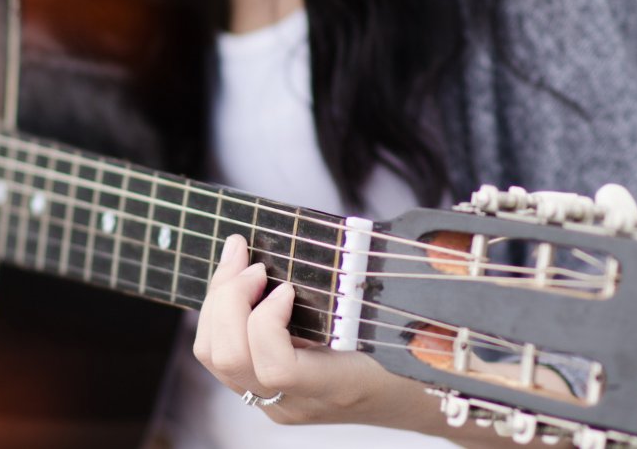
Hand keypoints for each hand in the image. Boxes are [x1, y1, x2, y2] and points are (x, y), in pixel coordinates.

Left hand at [193, 235, 574, 447]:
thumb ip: (373, 284)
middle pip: (229, 359)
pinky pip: (220, 354)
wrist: (421, 402)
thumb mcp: (404, 319)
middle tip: (252, 261)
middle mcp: (297, 401)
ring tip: (241, 262)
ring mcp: (276, 400)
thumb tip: (357, 233)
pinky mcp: (264, 389)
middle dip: (228, 298)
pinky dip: (219, 312)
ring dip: (218, 301)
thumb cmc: (421, 355)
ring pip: (214, 356)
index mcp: (336, 386)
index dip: (267, 322)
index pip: (276, 368)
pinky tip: (238, 280)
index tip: (288, 286)